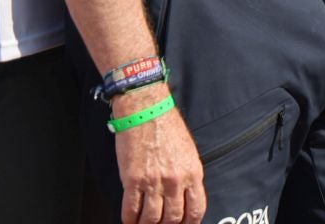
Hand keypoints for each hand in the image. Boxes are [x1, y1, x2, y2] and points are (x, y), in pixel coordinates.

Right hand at [113, 91, 204, 223]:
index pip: (196, 209)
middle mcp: (175, 180)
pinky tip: (129, 220)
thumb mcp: (188, 151)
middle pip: (173, 218)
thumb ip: (188, 175)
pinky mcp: (133, 180)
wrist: (147, 111)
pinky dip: (129, 220)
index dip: (189, 223)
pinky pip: (131, 210)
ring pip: (151, 219)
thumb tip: (184, 196)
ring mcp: (154, 182)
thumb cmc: (167, 127)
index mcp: (193, 172)